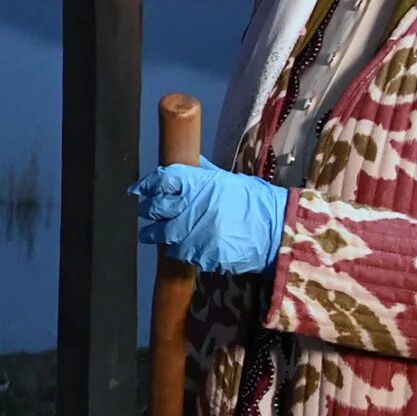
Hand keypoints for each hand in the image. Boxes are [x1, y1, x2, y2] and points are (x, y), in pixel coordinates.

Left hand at [129, 162, 287, 273]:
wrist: (276, 231)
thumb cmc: (255, 203)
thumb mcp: (230, 180)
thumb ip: (204, 174)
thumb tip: (188, 162)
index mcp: (200, 183)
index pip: (163, 179)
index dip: (148, 185)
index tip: (139, 189)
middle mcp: (192, 205)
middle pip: (155, 207)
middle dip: (148, 209)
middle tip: (147, 211)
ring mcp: (194, 232)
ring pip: (161, 233)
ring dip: (155, 233)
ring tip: (152, 234)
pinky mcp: (199, 253)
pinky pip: (178, 252)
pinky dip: (177, 249)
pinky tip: (181, 246)